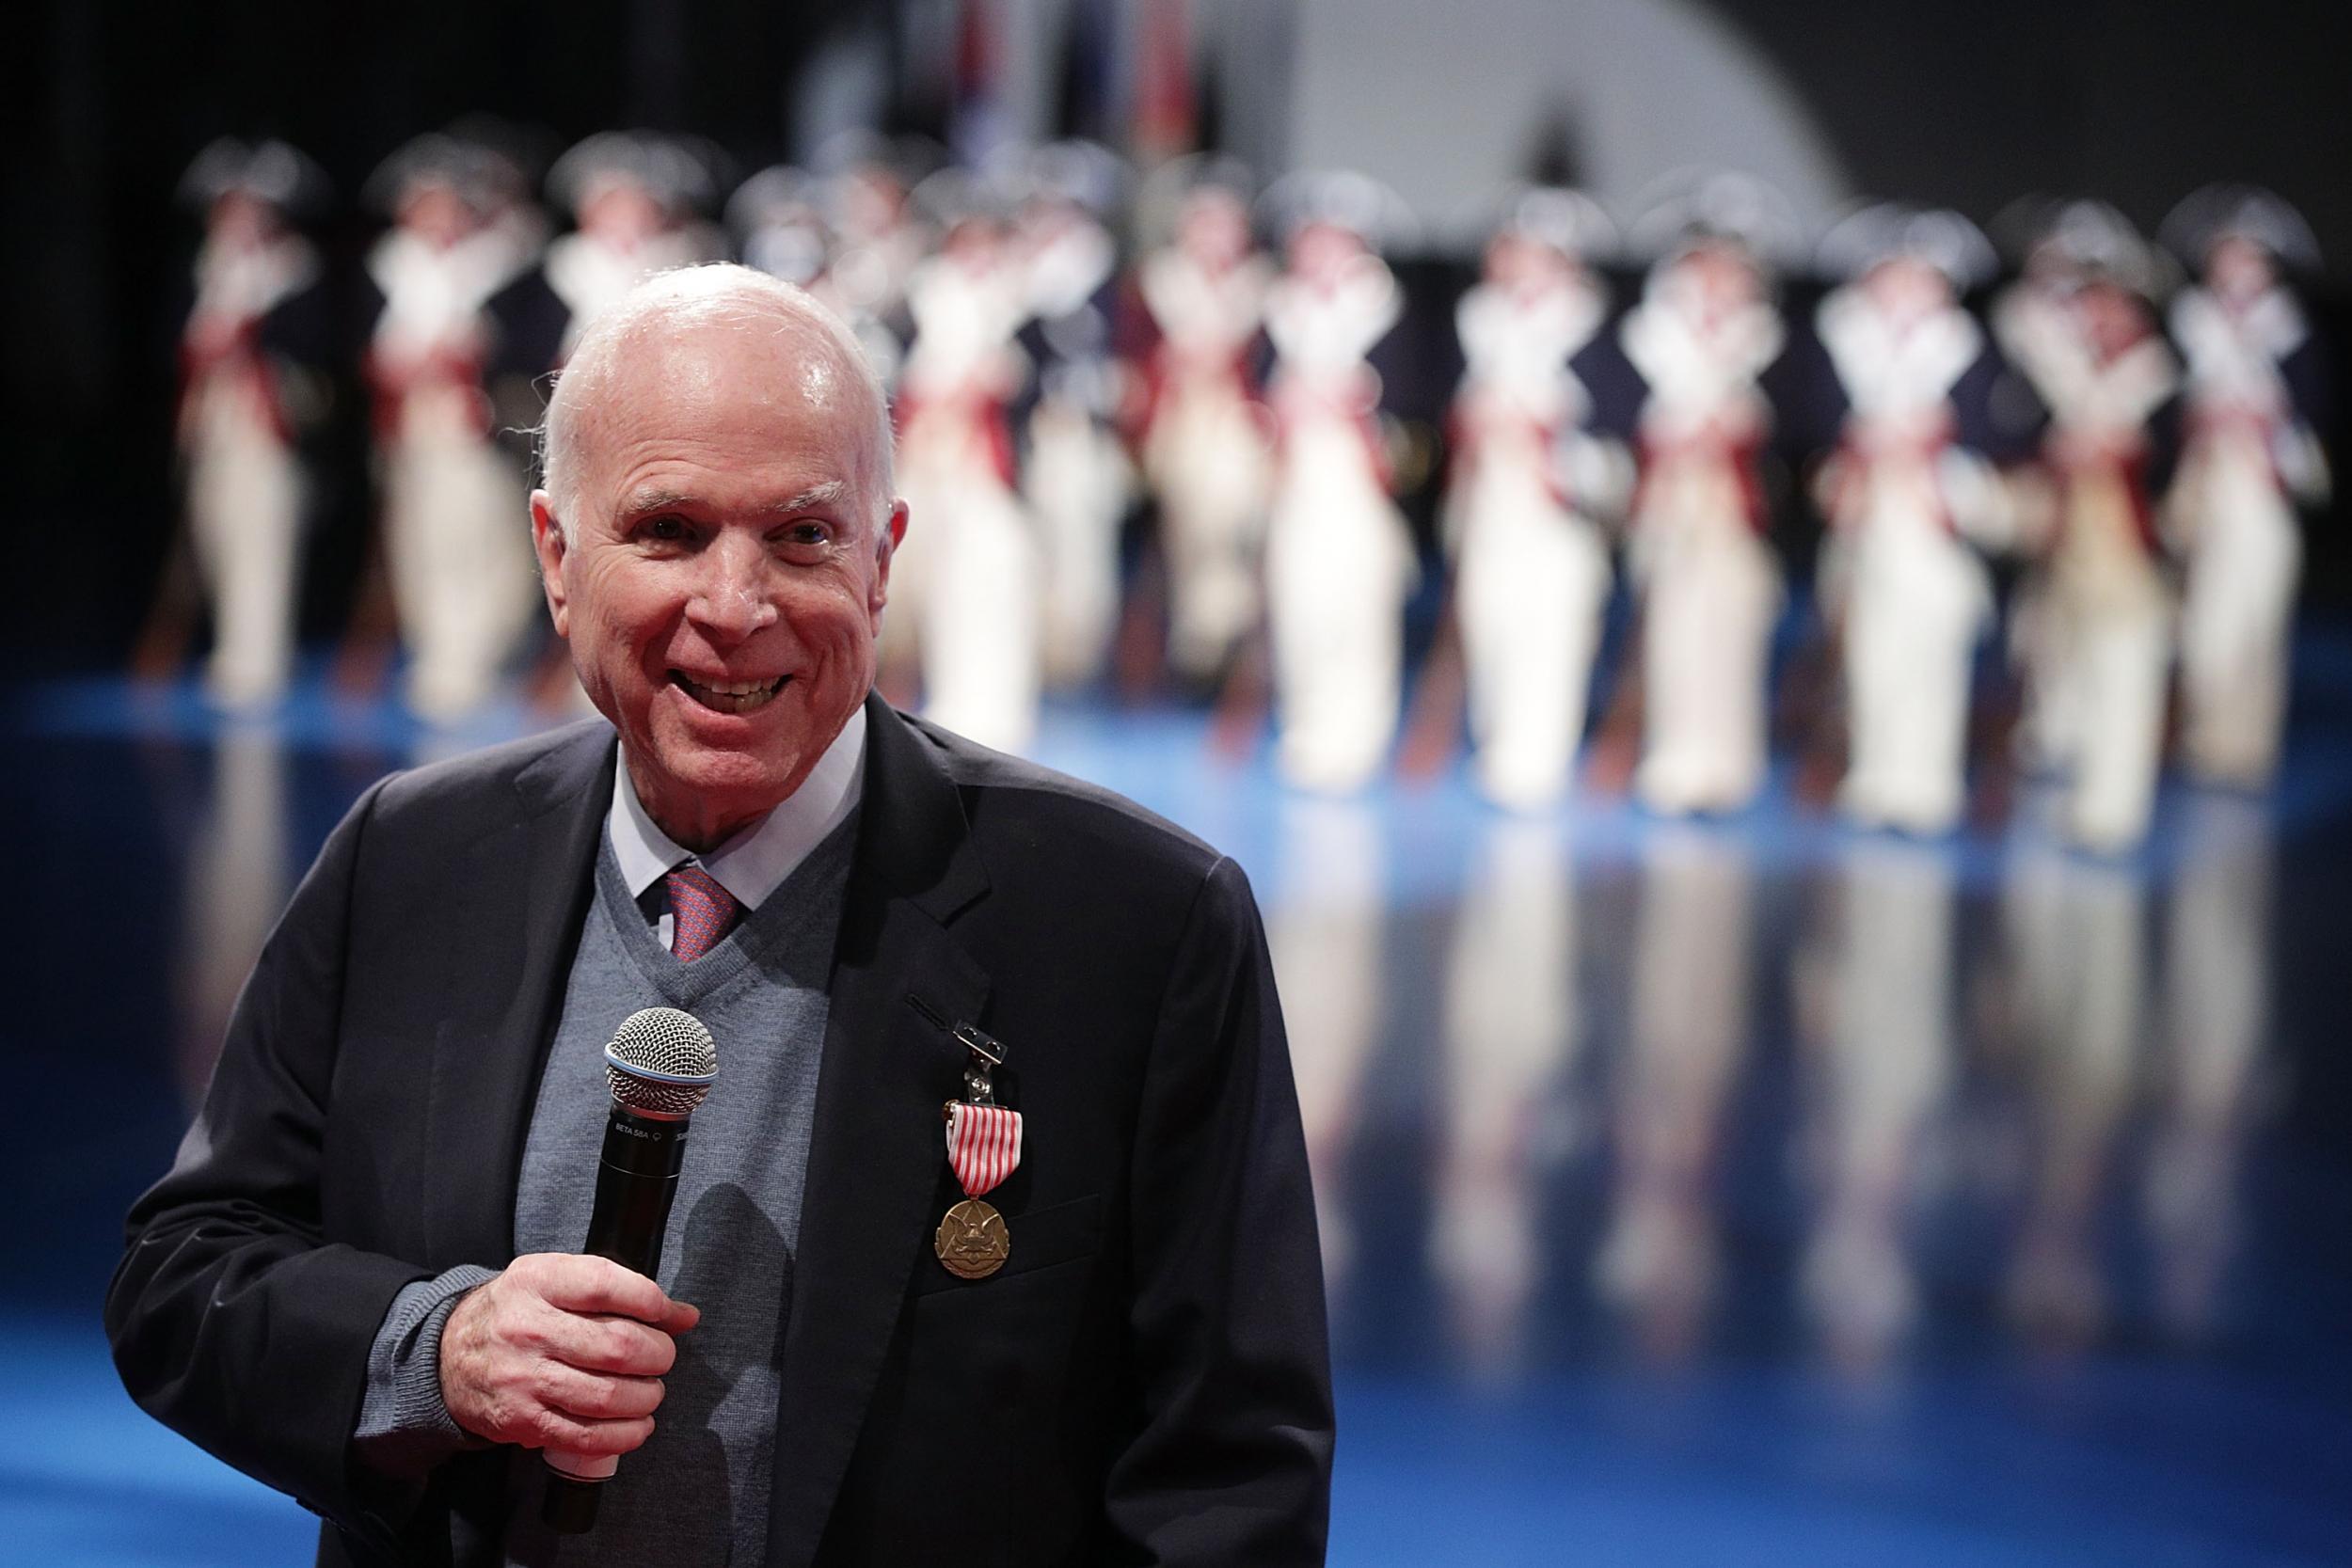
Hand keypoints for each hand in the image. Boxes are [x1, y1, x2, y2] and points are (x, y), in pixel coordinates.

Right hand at [439, 1253, 699, 1456]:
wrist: (446, 1355)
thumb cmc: (517, 1312)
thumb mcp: (555, 1280)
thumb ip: (617, 1289)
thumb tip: (684, 1315)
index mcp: (536, 1282)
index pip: (605, 1285)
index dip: (650, 1300)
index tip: (668, 1313)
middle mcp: (527, 1329)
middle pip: (617, 1346)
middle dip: (657, 1355)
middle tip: (661, 1357)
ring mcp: (523, 1378)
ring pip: (608, 1396)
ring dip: (647, 1397)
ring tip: (651, 1391)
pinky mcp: (522, 1421)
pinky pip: (586, 1436)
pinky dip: (625, 1434)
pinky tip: (638, 1424)